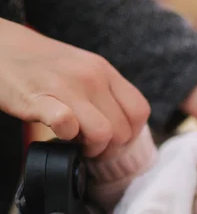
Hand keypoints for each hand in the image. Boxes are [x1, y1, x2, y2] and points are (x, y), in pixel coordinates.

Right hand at [0, 19, 149, 157]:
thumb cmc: (41, 65)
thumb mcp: (83, 69)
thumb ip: (105, 92)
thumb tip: (123, 127)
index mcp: (105, 71)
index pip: (140, 112)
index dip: (129, 134)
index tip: (111, 140)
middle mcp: (91, 76)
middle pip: (123, 131)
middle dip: (108, 148)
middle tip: (89, 146)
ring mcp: (66, 86)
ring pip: (103, 133)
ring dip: (90, 148)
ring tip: (75, 143)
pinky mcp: (39, 98)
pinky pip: (67, 125)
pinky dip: (65, 137)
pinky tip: (56, 133)